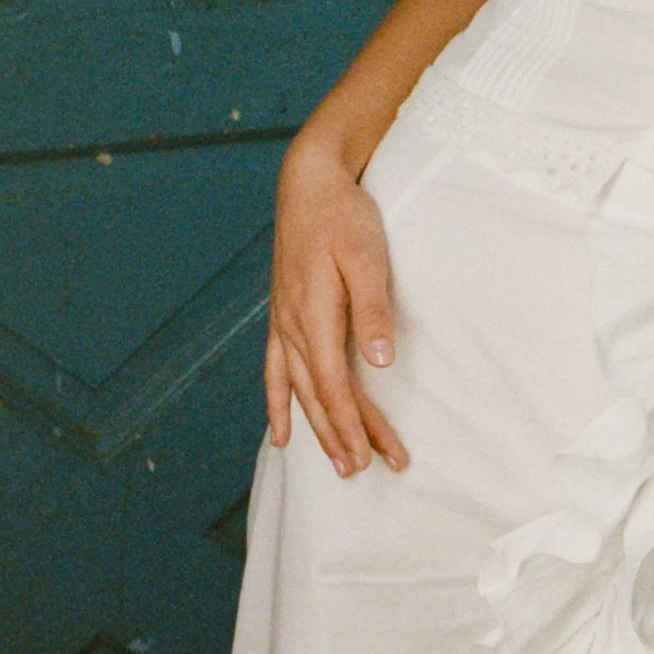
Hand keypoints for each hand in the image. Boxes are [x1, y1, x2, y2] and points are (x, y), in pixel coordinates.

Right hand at [265, 134, 408, 478]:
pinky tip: (281, 432)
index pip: (336, 385)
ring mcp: (283, 322)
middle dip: (342, 436)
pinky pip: (274, 371)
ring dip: (317, 428)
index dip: (355, 425)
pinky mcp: (282, 314)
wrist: (310, 182)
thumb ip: (372, 311)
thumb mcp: (368, 258)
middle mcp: (293, 325)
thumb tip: (380, 362)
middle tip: (364, 471)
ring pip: (297, 389)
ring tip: (336, 465)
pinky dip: (278, 404)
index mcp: (315, 314)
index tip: (376, 456)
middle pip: (319, 394)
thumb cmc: (344, 216)